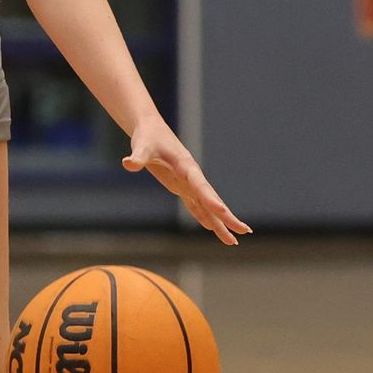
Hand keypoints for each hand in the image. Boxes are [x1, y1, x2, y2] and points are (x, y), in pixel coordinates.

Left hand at [123, 122, 249, 244]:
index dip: (210, 199)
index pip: (200, 185)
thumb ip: (138, 156)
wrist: (151, 130)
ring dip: (220, 222)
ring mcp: (187, 183)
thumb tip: (128, 163)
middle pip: (212, 199)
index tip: (222, 211)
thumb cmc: (147, 136)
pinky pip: (196, 205)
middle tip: (244, 231)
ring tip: (233, 241)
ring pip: (207, 206)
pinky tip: (211, 228)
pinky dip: (204, 216)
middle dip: (228, 216)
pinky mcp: (180, 186)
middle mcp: (191, 176)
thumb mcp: (142, 146)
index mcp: (186, 166)